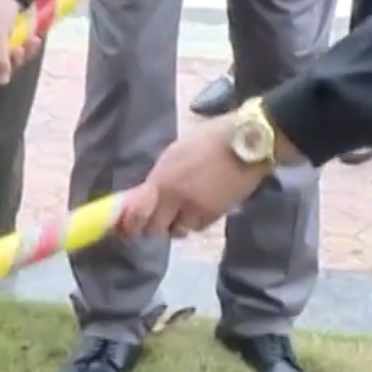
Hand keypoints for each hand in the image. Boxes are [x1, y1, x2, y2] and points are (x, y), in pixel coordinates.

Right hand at [0, 0, 38, 86]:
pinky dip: (27, 49)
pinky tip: (34, 40)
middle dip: (10, 64)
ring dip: (21, 55)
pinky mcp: (6, 43)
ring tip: (28, 41)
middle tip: (18, 50)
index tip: (2, 73)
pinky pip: (17, 54)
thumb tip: (2, 82)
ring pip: (8, 64)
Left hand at [130, 121, 271, 236]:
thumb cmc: (207, 140)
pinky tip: (196, 209)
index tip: (125, 227)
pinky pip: (197, 227)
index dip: (129, 225)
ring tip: (177, 211)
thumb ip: (157, 180)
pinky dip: (193, 222)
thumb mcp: (174, 155)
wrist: (246, 144)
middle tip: (151, 219)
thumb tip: (139, 197)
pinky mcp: (216, 216)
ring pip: (177, 231)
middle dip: (151, 226)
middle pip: (155, 229)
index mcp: (162, 180)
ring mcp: (198, 210)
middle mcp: (177, 200)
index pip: (137, 214)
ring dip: (173, 225)